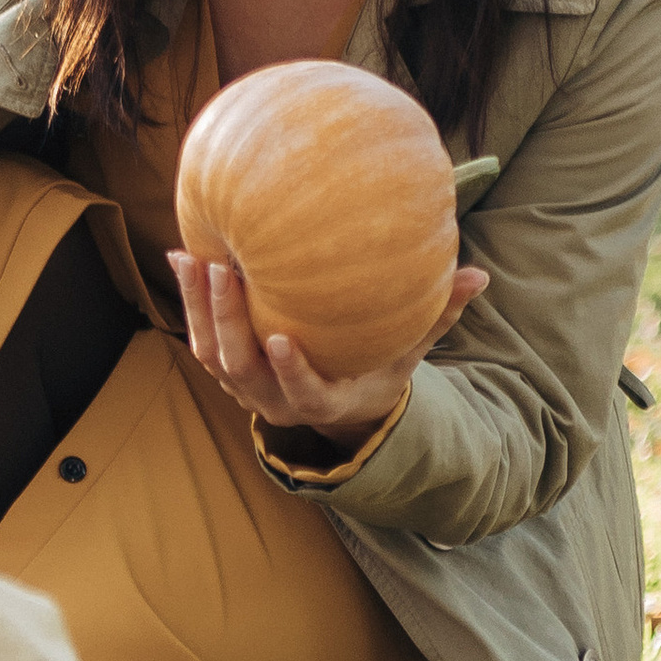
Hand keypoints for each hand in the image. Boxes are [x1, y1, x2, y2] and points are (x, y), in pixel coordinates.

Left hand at [166, 257, 487, 446]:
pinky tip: (181, 256)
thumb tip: (479, 276)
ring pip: (212, 355)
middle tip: (223, 271)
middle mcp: (277, 403)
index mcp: (324, 402)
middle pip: (242, 370)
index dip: (291, 372)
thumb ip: (438, 316)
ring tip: (192, 257)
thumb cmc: (378, 367)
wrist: (339, 400)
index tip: (281, 338)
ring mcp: (247, 390)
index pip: (304, 395)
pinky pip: (201, 339)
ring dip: (200, 308)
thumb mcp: (409, 351)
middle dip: (229, 322)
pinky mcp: (226, 371)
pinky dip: (191, 303)